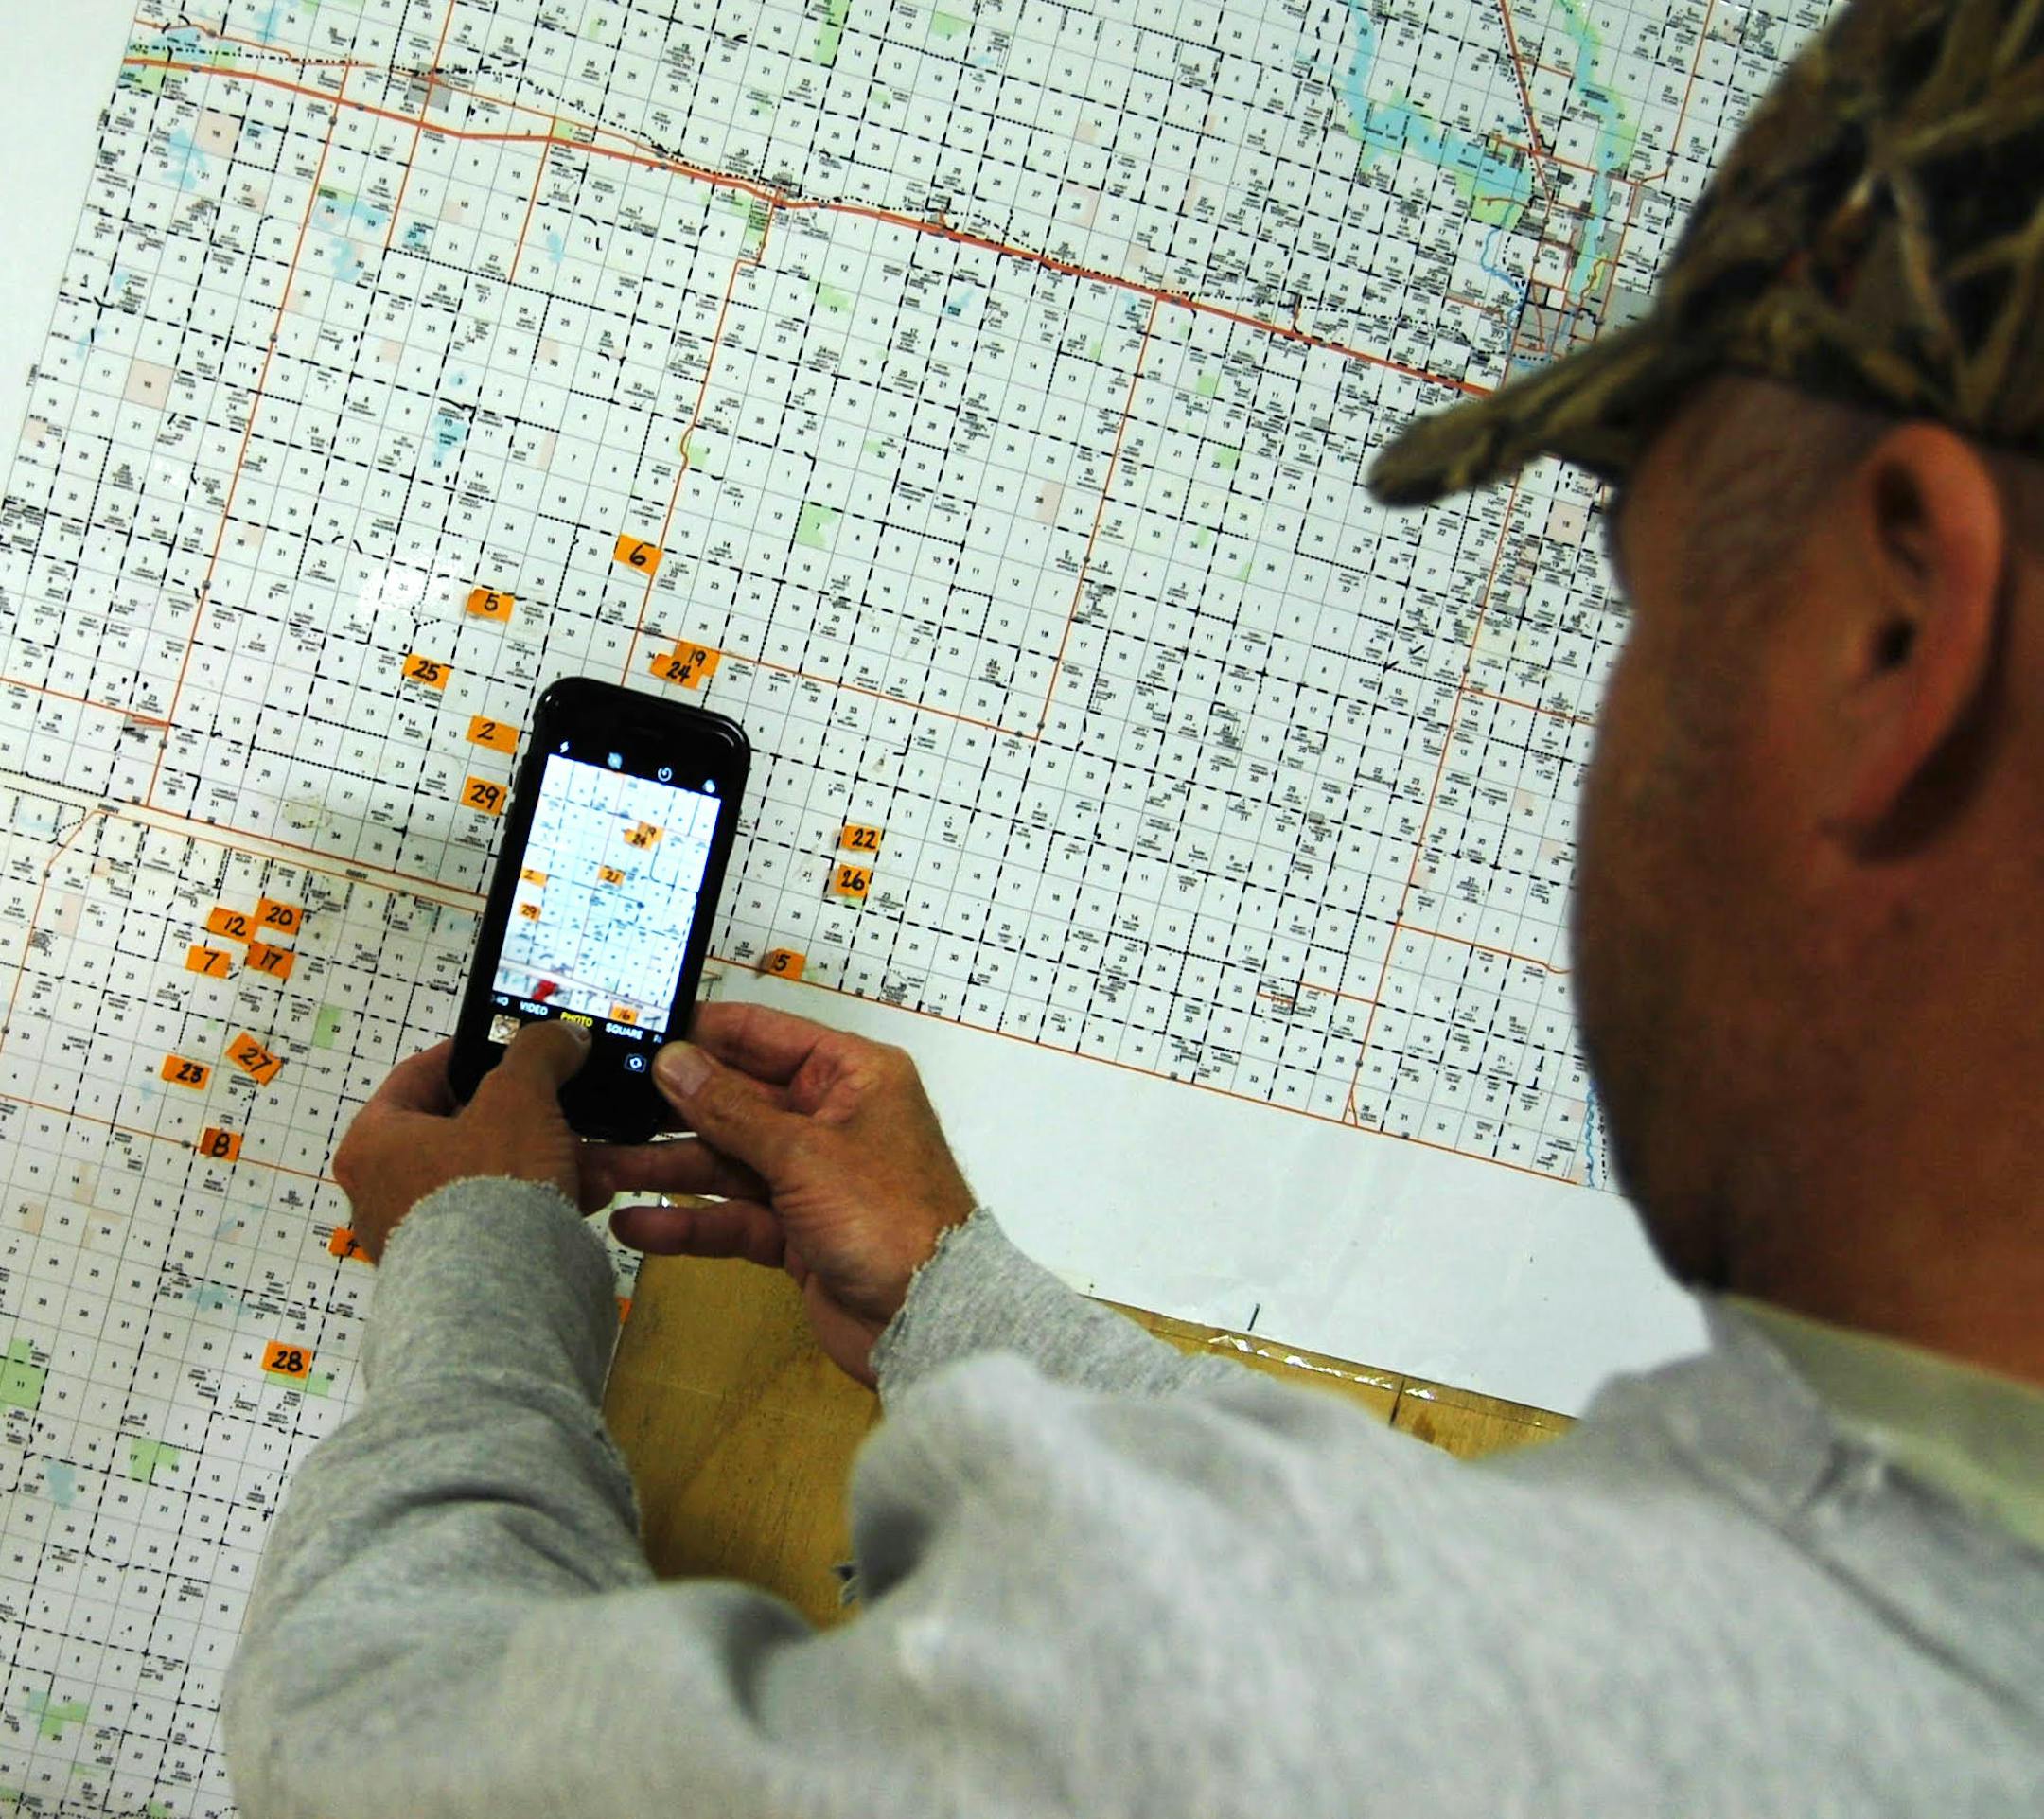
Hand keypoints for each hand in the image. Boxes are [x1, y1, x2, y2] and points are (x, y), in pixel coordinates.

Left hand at [331, 1022, 596, 1261]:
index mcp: (373, 1142)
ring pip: (488, 1176)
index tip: (512, 1048)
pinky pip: (500, 1220)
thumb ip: (538, 1053)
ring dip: (543, 1159)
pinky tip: (584, 1194)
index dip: (472, 1053)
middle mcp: (380, 1191)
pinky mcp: (453, 1272)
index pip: (419, 1075)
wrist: (499, 1298)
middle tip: (563, 1103)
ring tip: (591, 1155)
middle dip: (525, 1115)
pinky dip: (539, 1202)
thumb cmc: (486, 1189)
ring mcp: (415, 1238)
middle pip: (461, 1129)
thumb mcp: (520, 1098)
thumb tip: (560, 1036)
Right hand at [585, 1002, 975, 1384]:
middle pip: (734, 1101)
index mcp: (850, 1076)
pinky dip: (687, 1220)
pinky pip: (731, 1215)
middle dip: (667, 1109)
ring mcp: (811, 1178)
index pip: (763, 1037)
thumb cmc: (890, 1219)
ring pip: (724, 1161)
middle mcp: (830, 1118)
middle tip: (599, 1105)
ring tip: (595, 1168)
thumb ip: (730, 1109)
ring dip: (662, 1167)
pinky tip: (634, 1223)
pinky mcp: (795, 1232)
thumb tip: (675, 1060)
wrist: (928, 1321)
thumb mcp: (804, 1152)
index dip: (701, 1034)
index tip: (640, 1030)